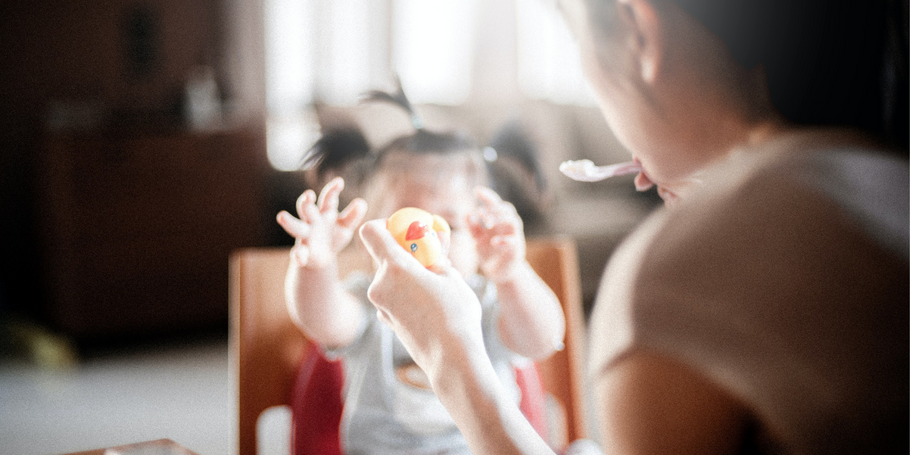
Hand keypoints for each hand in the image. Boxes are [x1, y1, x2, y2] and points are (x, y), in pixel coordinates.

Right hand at [277, 177, 366, 268]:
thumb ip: (353, 216)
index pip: (327, 198)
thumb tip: (361, 202)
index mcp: (324, 212)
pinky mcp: (303, 251)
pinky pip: (298, 252)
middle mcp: (312, 221)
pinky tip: (300, 258)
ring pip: (296, 227)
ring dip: (289, 221)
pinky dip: (298, 255)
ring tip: (281, 216)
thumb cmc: (334, 236)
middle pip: (307, 209)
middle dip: (306, 202)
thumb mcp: (346, 227)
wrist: (323, 258)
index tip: (340, 182)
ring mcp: (305, 235)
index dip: (332, 190)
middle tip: (308, 195)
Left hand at [358, 219, 485, 380]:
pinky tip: (429, 303)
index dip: (385, 225)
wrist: (451, 360)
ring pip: (389, 277)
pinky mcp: (385, 320)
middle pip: (382, 255)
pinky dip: (406, 292)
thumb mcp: (452, 277)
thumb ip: (436, 256)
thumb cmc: (456, 315)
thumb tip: (434, 240)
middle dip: (404, 252)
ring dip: (407, 273)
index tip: (405, 230)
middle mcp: (380, 285)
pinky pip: (392, 295)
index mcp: (395, 268)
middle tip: (429, 256)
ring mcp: (380, 305)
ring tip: (435, 283)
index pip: (371, 232)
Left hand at [468, 187, 525, 282]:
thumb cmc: (490, 253)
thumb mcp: (478, 239)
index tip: (476, 190)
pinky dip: (503, 240)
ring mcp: (514, 237)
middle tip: (481, 214)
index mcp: (498, 221)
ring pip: (514, 221)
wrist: (500, 273)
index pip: (496, 204)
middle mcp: (508, 226)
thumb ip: (473, 227)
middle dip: (494, 209)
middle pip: (507, 209)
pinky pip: (513, 241)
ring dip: (500, 219)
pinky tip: (493, 242)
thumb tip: (467, 214)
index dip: (488, 196)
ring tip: (487, 224)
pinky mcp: (516, 250)